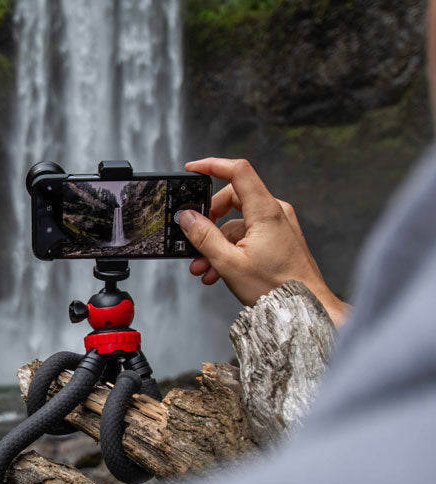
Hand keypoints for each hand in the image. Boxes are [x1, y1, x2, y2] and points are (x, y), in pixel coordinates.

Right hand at [179, 157, 349, 327]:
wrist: (305, 308)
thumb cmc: (276, 288)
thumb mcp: (229, 263)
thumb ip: (204, 237)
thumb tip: (187, 218)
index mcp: (265, 211)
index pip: (238, 171)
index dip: (213, 166)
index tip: (192, 170)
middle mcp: (275, 213)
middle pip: (232, 200)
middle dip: (208, 221)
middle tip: (193, 239)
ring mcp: (277, 226)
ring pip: (237, 224)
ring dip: (216, 244)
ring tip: (203, 268)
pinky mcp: (278, 239)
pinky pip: (247, 236)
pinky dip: (230, 250)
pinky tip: (217, 272)